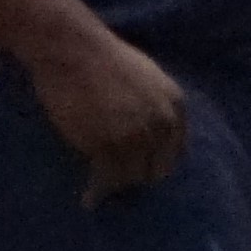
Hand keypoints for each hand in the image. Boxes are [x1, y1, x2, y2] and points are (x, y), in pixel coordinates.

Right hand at [26, 19, 188, 204]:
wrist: (74, 51)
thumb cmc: (104, 60)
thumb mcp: (149, 80)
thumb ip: (156, 107)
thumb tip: (154, 137)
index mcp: (175, 106)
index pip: (175, 151)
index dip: (158, 164)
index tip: (143, 173)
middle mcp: (162, 124)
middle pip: (155, 169)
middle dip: (138, 176)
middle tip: (120, 183)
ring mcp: (135, 136)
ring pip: (131, 177)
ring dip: (116, 185)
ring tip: (103, 191)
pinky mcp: (106, 145)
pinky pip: (106, 179)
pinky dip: (97, 192)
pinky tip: (88, 199)